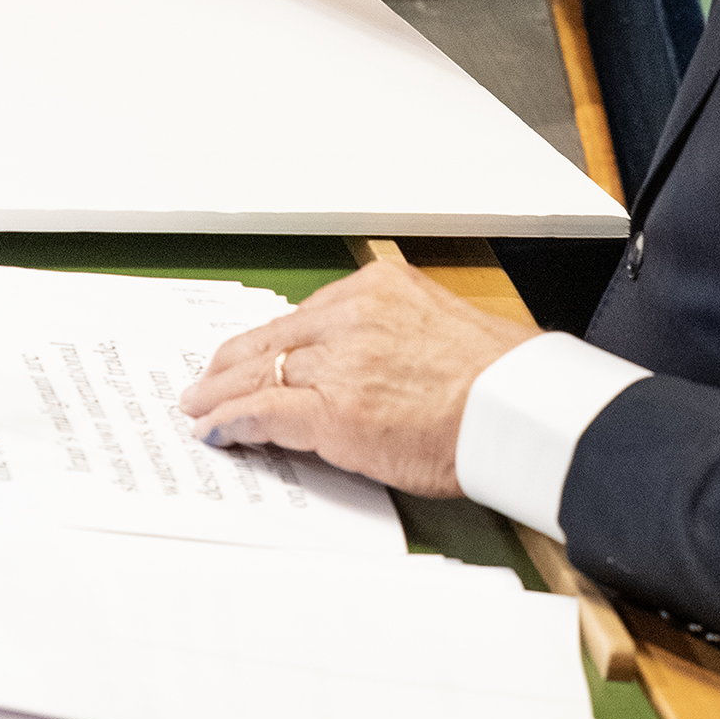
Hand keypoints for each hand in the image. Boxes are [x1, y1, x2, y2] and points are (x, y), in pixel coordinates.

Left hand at [178, 259, 534, 496]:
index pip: (307, 314)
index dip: (274, 340)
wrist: (517, 410)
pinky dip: (232, 420)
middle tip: (207, 379)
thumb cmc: (501, 382)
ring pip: (261, 372)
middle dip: (234, 361)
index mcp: (381, 289)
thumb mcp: (442, 326)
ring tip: (201, 407)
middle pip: (274, 337)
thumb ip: (397, 334)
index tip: (258, 352)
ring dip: (223, 392)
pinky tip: (216, 429)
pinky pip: (263, 410)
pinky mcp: (332, 409)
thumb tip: (373, 367)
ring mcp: (340, 361)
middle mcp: (353, 315)